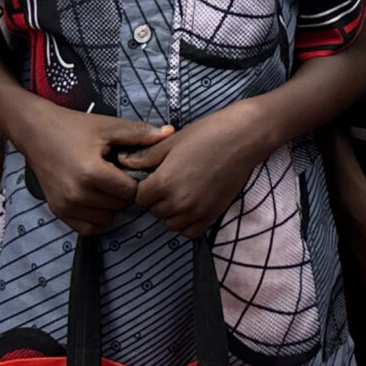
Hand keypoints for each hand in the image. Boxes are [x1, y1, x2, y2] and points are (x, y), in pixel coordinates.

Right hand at [17, 106, 170, 233]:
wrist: (36, 132)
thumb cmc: (73, 127)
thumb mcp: (108, 127)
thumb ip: (139, 134)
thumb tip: (170, 133)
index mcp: (92, 173)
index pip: (131, 192)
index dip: (135, 180)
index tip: (128, 168)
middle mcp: (78, 194)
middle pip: (120, 206)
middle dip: (121, 192)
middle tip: (113, 172)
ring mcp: (66, 206)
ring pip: (106, 218)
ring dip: (109, 205)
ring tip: (102, 182)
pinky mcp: (58, 211)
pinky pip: (88, 228)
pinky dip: (95, 217)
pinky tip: (94, 197)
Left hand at [122, 105, 270, 238]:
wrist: (242, 139)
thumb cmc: (206, 134)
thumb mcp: (171, 142)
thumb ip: (146, 157)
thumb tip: (122, 162)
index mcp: (163, 183)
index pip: (139, 198)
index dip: (144, 187)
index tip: (153, 177)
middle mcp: (178, 202)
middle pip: (154, 211)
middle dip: (157, 199)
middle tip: (169, 181)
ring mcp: (196, 212)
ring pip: (171, 223)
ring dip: (171, 212)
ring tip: (181, 193)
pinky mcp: (212, 216)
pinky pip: (190, 231)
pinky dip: (187, 223)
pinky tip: (191, 206)